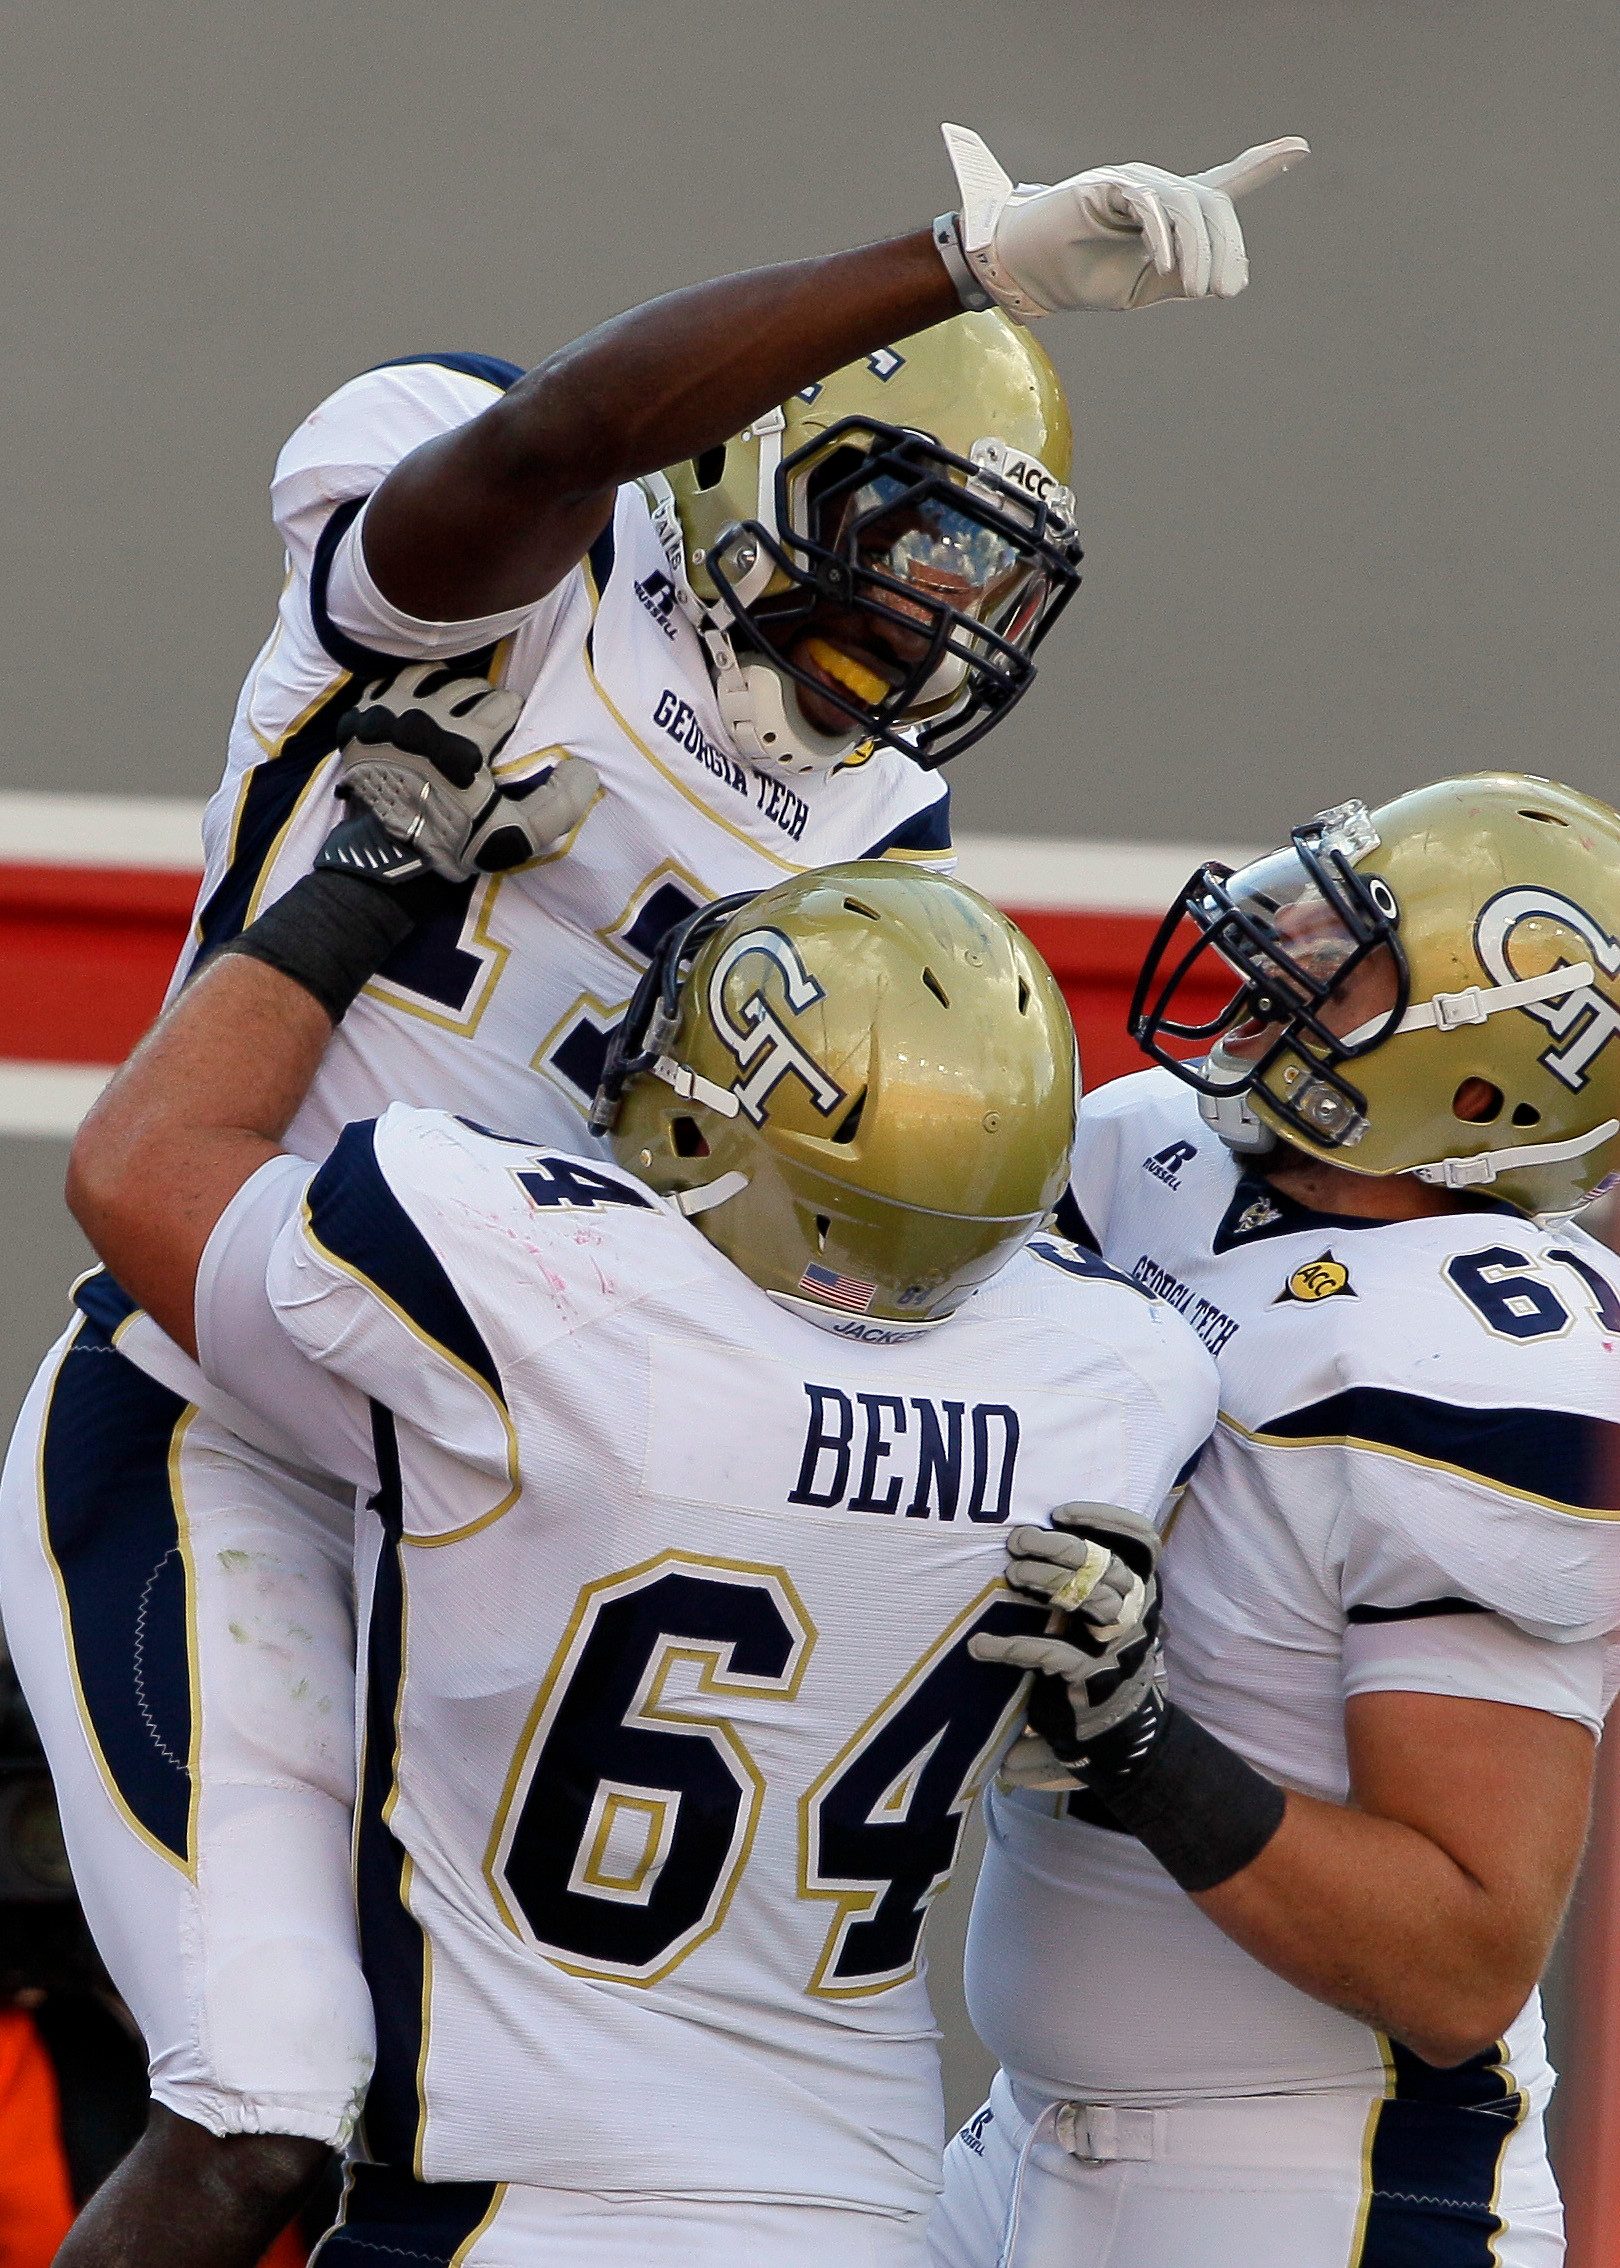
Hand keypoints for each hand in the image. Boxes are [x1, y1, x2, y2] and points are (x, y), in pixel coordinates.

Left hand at [330, 663, 598, 883]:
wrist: (384, 856)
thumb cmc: (450, 842)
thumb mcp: (513, 837)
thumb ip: (557, 806)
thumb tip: (585, 769)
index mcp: (462, 743)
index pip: (503, 702)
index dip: (510, 720)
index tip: (502, 741)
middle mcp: (423, 718)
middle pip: (469, 686)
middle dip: (480, 704)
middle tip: (479, 730)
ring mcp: (387, 713)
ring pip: (433, 677)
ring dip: (448, 692)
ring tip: (451, 717)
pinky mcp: (361, 715)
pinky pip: (393, 680)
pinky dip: (410, 690)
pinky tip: (417, 711)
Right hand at [941, 124, 1308, 316]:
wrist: (1033, 274)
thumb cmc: (1086, 278)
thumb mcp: (1147, 288)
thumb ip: (1185, 278)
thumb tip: (1225, 282)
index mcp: (1173, 215)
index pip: (1222, 185)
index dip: (1261, 165)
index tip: (1300, 147)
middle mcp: (1160, 189)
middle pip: (1213, 204)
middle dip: (1226, 249)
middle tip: (1221, 293)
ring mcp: (1135, 182)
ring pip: (1187, 205)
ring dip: (1198, 251)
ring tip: (1195, 288)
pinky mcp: (1108, 185)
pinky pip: (1148, 203)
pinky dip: (1162, 234)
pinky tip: (1162, 262)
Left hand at [970, 1501, 1163, 1788]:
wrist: (1117, 1731)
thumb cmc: (1096, 1654)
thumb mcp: (1094, 1611)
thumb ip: (1080, 1572)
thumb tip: (1040, 1526)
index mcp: (1141, 1591)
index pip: (1144, 1543)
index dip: (1108, 1520)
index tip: (1060, 1512)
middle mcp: (1138, 1614)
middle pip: (1105, 1566)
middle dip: (1059, 1547)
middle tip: (1017, 1541)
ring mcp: (1119, 1648)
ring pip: (1089, 1600)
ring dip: (1046, 1582)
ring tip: (1011, 1575)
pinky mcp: (1094, 1681)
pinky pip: (1054, 1653)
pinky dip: (1014, 1646)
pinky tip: (980, 1646)